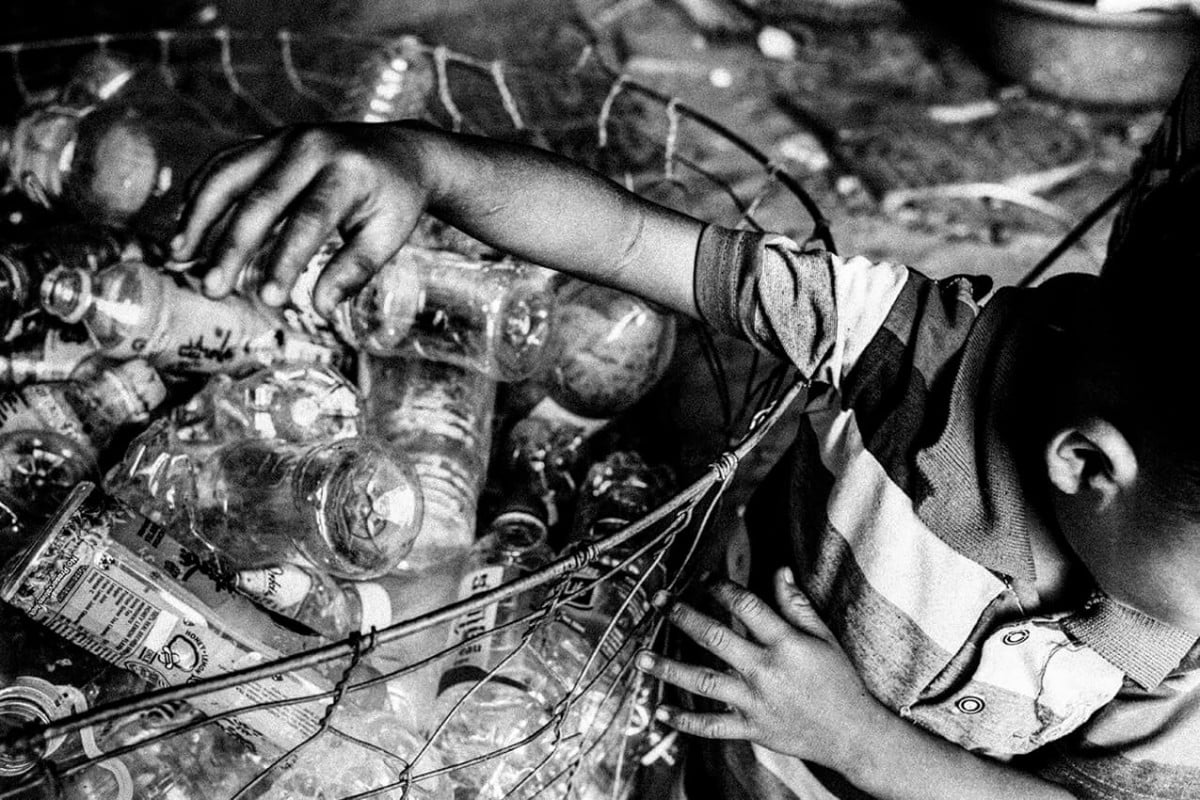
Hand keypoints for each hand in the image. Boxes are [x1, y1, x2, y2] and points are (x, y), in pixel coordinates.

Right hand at [172, 121, 433, 316]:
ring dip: (199, 216)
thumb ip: (356, 269)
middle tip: (211, 288)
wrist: (399, 151)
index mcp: (348, 171)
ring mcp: (282, 139)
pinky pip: (224, 164)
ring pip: (229, 175)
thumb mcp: (388, 235)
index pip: (310, 219)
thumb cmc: (394, 200)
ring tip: (179, 257)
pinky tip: (186, 227)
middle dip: (231, 247)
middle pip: (260, 199)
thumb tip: (321, 308)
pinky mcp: (265, 141)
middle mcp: (310, 147)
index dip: (286, 259)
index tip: (268, 298)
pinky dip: (201, 194)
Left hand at [636, 568, 884, 772]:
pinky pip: (711, 726)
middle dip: (683, 617)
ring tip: (641, 659)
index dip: (721, 587)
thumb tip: (779, 569)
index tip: (702, 577)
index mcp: (785, 643)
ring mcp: (755, 702)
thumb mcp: (824, 637)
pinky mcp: (750, 728)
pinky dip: (684, 721)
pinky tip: (660, 713)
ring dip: (669, 670)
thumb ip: (797, 604)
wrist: (852, 734)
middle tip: (660, 602)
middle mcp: (765, 671)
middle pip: (715, 638)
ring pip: (703, 682)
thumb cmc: (839, 681)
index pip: (746, 606)